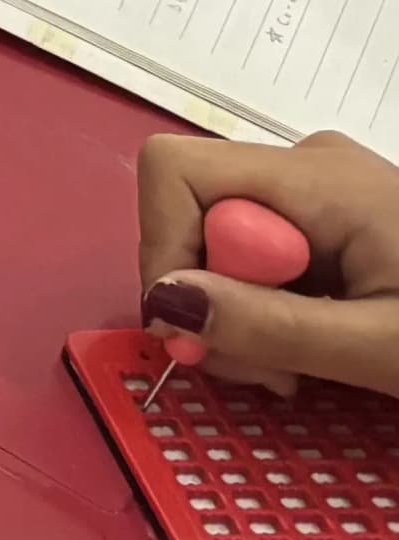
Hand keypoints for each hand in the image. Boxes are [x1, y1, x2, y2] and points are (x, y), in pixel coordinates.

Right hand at [136, 130, 398, 396]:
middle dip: (206, 297)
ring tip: (296, 371)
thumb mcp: (380, 349)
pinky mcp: (334, 220)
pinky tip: (313, 348)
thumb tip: (165, 303)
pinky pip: (261, 252)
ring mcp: (322, 191)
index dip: (162, 248)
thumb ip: (272, 326)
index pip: (175, 173)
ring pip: (222, 238)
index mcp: (318, 176)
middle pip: (194, 211)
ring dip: (238, 312)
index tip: (198, 332)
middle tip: (263, 373)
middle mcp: (308, 165)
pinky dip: (266, 306)